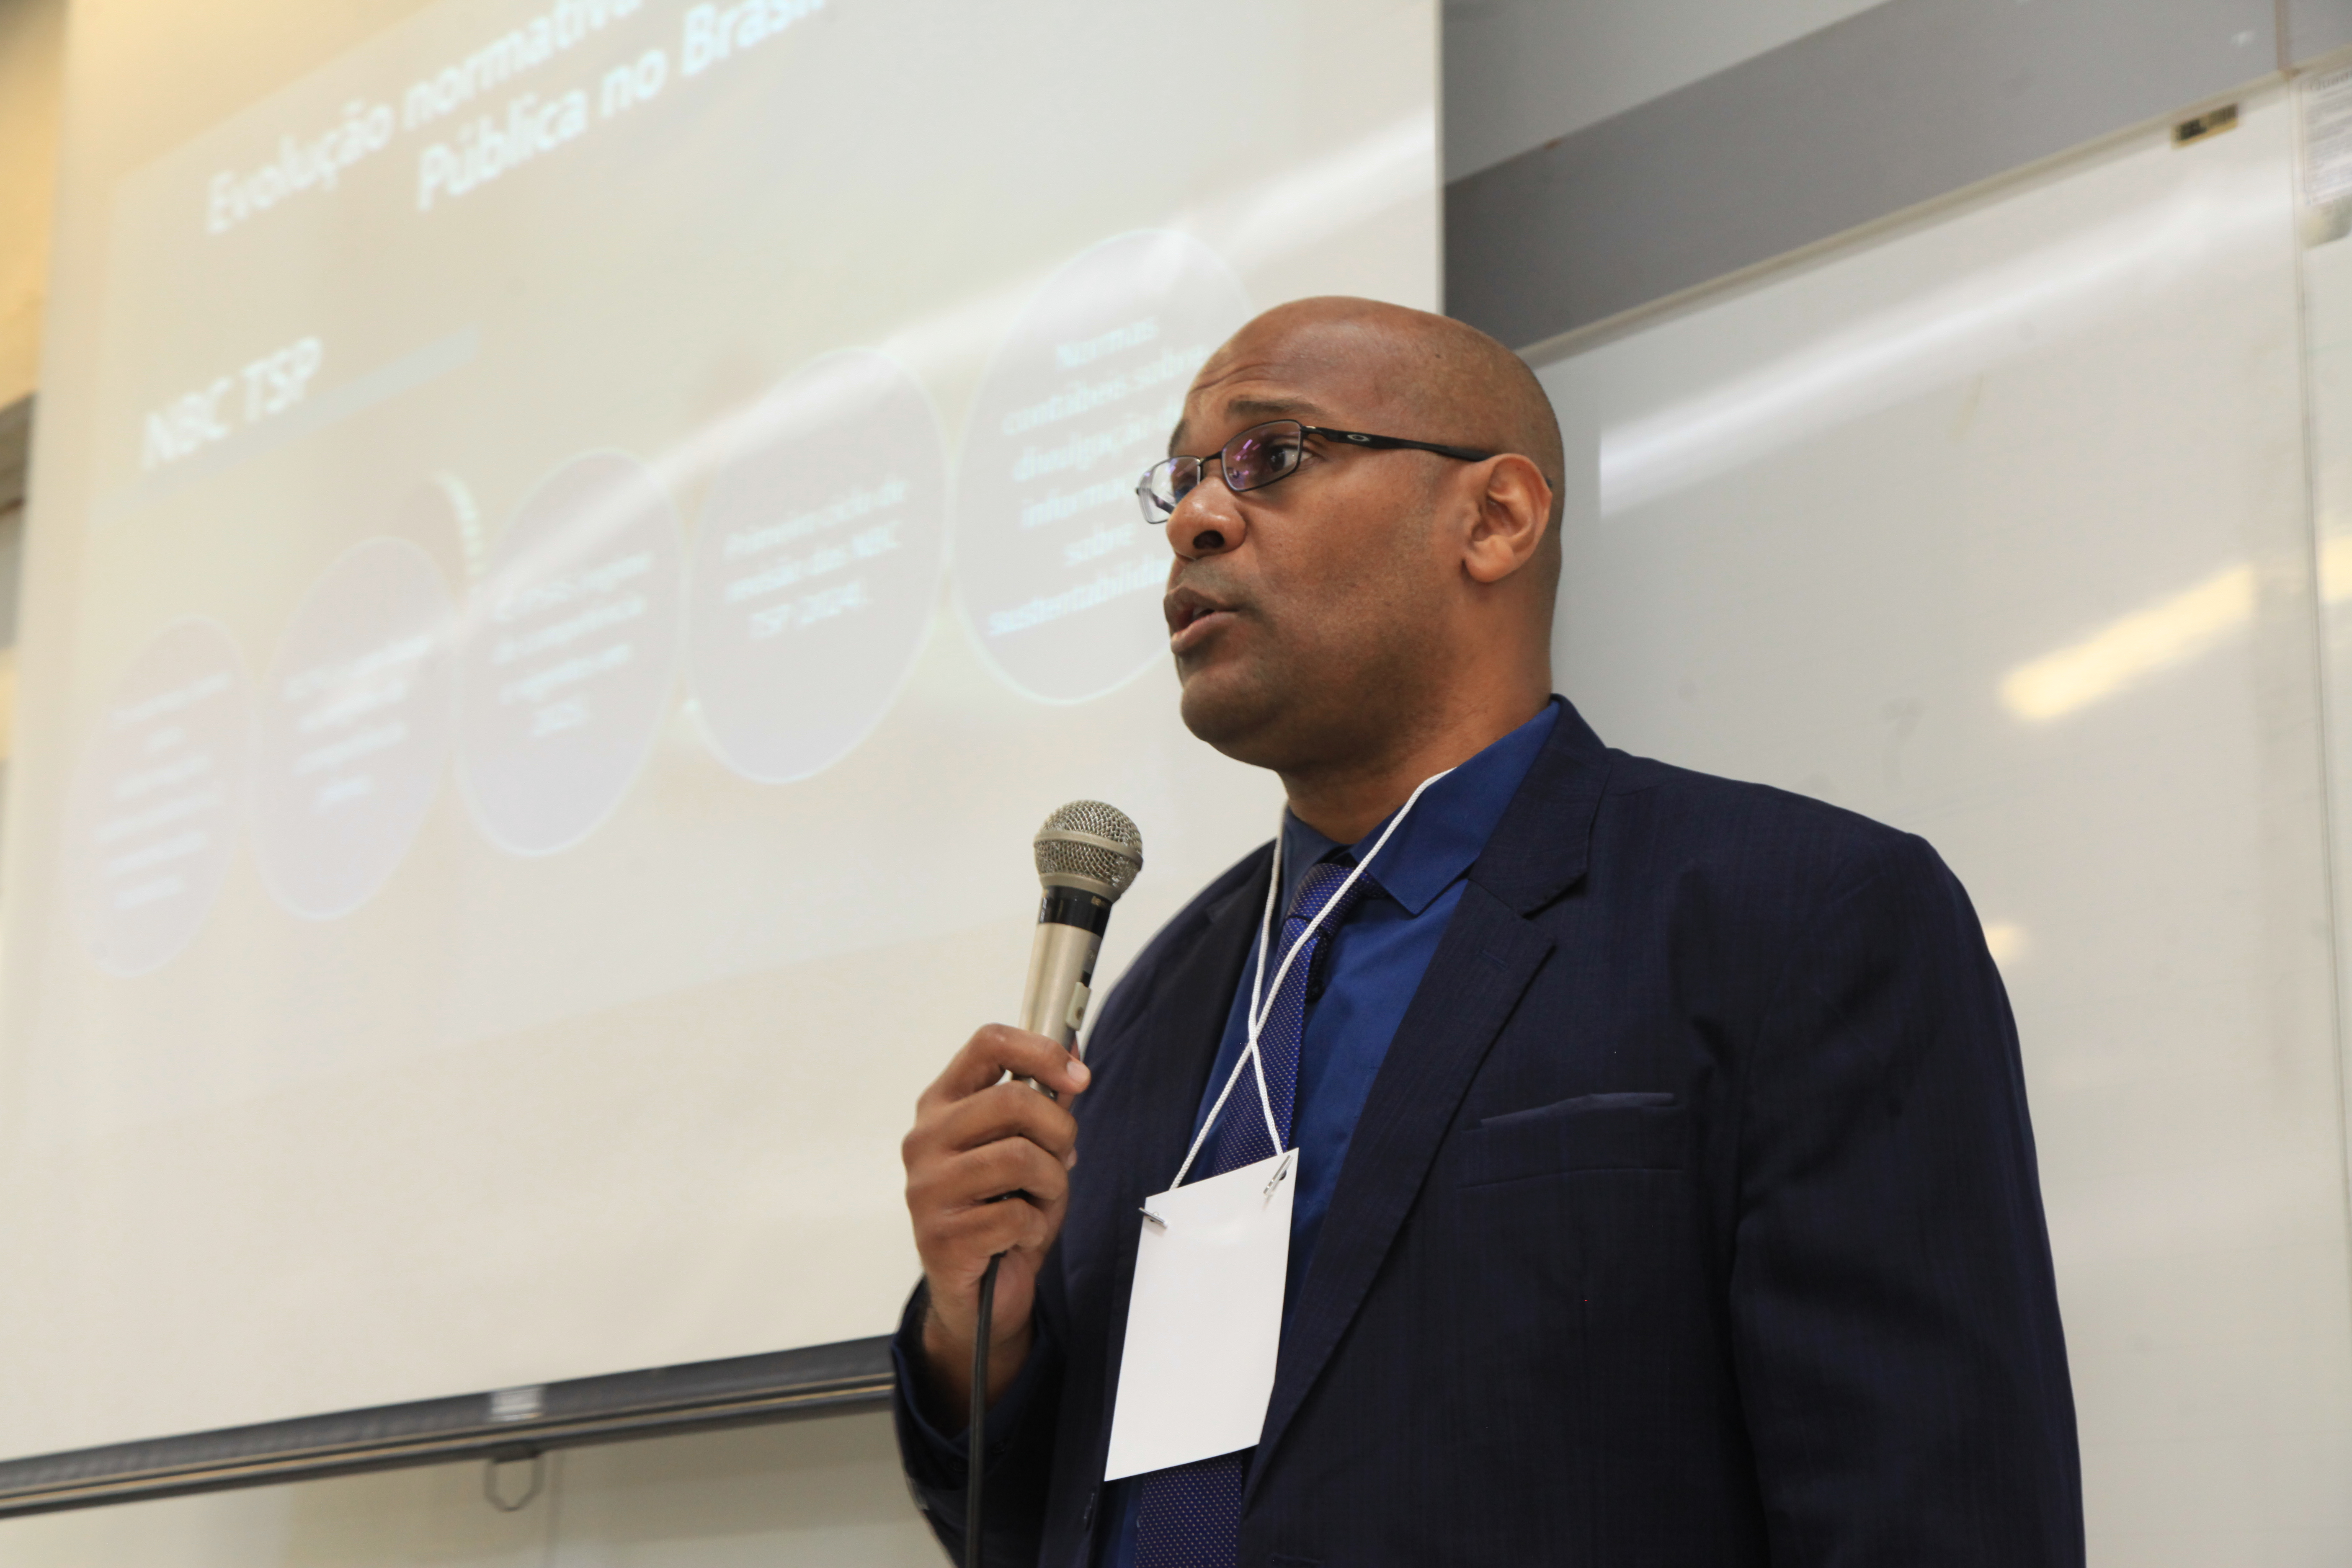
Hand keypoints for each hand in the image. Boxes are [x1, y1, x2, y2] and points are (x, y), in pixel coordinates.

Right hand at [903, 1023, 1090, 1420]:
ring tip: (1040, 1202)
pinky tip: (1021, 1235)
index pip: (988, 1043)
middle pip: (1012, 1100)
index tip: (1078, 1078)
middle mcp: (925, 1138)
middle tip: (1064, 1157)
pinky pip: (1016, 1215)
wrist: (979, 1293)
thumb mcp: (1030, 1148)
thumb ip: (1046, 1103)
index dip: (1043, 1051)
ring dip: (1052, 1184)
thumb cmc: (1003, 1210)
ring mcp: (926, 1187)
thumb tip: (1075, 1050)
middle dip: (1058, 1131)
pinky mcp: (939, 1236)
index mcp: (942, 1104)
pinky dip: (1035, 1226)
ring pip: (1019, 1158)